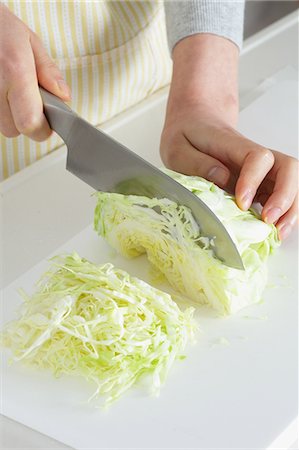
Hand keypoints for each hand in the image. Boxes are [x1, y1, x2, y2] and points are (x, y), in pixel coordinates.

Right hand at [0, 3, 70, 140]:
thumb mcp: (30, 42)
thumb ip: (48, 72)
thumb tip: (64, 96)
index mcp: (15, 72)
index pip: (30, 123)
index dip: (41, 129)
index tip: (48, 123)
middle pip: (14, 129)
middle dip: (26, 122)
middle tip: (29, 102)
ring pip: (1, 125)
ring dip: (10, 115)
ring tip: (11, 90)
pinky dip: (0, 107)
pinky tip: (1, 89)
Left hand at [160, 34, 297, 239]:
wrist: (196, 123)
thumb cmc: (187, 136)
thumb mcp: (177, 148)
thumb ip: (197, 164)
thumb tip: (222, 179)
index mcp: (232, 145)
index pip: (256, 157)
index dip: (254, 179)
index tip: (242, 203)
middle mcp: (253, 156)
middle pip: (286, 168)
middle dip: (284, 196)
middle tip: (269, 221)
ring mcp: (259, 169)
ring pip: (289, 182)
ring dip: (290, 208)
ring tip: (278, 233)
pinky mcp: (259, 182)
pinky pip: (279, 195)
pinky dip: (282, 213)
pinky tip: (274, 230)